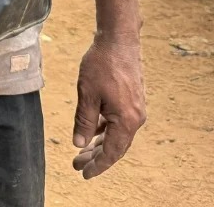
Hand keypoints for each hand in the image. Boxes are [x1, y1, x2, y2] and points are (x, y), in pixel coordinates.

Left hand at [71, 34, 144, 178]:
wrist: (119, 39)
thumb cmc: (102, 64)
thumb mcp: (87, 94)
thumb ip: (84, 122)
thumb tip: (79, 144)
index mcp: (127, 120)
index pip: (112, 152)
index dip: (97, 165)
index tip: (83, 173)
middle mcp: (136, 118)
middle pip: (115, 146)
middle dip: (95, 157)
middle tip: (76, 164)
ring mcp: (136, 108)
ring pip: (117, 134)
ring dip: (100, 143)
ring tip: (82, 151)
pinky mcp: (132, 99)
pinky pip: (119, 122)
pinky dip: (106, 129)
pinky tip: (94, 131)